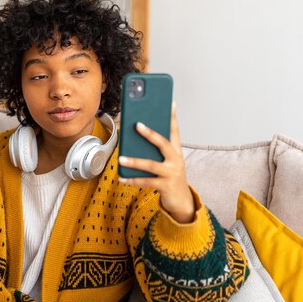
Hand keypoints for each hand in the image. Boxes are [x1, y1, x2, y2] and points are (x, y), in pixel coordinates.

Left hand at [118, 102, 195, 222]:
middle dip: (150, 134)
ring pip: (151, 165)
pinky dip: (132, 180)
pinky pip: (146, 182)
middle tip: (137, 125)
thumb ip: (157, 148)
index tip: (169, 102)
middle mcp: (176, 160)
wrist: (181, 200)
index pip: (174, 131)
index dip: (172, 116)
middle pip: (163, 143)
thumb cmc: (170, 176)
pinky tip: (121, 177)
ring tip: (121, 159)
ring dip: (135, 161)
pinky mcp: (165, 186)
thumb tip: (140, 132)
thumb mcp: (167, 160)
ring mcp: (171, 173)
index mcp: (176, 151)